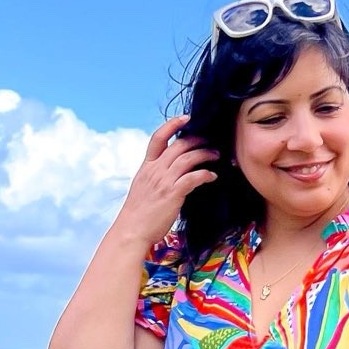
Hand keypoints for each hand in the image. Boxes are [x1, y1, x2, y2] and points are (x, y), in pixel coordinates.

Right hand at [114, 116, 218, 248]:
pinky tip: (212, 176)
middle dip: (197, 139)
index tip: (185, 118)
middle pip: (179, 145)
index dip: (172, 125)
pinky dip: (205, 174)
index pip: (158, 138)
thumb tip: (170, 172)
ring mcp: (164, 181)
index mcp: (146, 167)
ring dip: (205, 154)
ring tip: (216, 155)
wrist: (132, 231)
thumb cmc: (139, 214)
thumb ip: (155, 176)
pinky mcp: (173, 193)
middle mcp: (155, 170)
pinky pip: (193, 177)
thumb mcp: (143, 188)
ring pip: (188, 158)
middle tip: (210, 141)